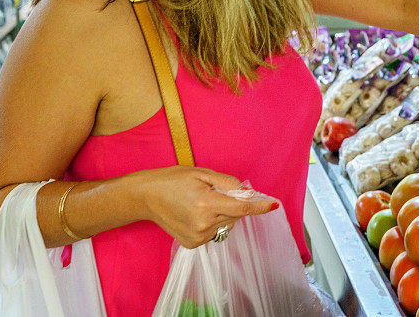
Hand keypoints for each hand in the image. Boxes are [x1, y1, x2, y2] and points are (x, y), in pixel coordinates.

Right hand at [134, 166, 277, 248]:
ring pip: (226, 225)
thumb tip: (247, 192)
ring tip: (201, 203)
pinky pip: (214, 232)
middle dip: (235, 204)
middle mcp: (203, 223)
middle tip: (216, 192)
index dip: (259, 207)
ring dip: (223, 214)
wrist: (145, 197)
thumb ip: (227, 183)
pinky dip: (212, 223)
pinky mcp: (193, 244)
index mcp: (206, 203)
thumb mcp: (202, 173)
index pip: (241, 209)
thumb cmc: (173, 180)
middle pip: (235, 216)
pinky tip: (196, 214)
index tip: (273, 204)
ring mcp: (197, 236)